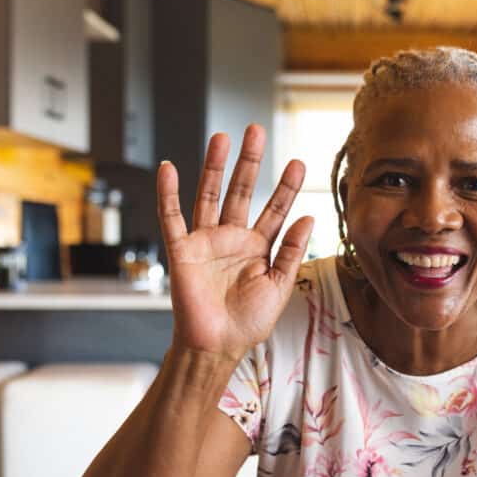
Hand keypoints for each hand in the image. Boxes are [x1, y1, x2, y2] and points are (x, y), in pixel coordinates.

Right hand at [157, 124, 313, 360]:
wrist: (218, 346)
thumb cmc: (249, 322)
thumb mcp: (280, 286)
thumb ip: (292, 252)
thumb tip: (308, 218)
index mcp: (259, 246)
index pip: (275, 209)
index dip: (286, 186)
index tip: (299, 163)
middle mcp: (232, 238)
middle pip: (242, 191)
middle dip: (249, 162)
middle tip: (256, 130)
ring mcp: (206, 241)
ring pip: (209, 195)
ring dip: (214, 166)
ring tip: (222, 137)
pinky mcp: (182, 250)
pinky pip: (172, 217)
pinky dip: (168, 193)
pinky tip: (169, 168)